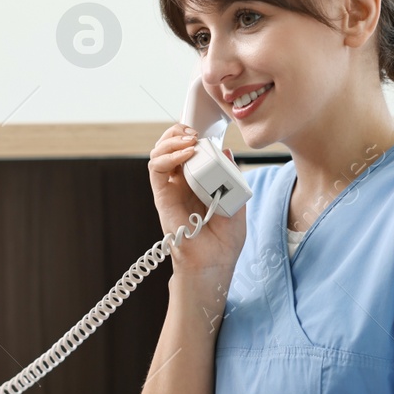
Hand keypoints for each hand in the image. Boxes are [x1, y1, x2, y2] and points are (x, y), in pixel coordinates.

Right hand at [148, 124, 246, 277]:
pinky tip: (185, 153)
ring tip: (190, 139)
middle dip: (179, 132)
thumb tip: (226, 151)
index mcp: (200, 182)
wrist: (214, 264)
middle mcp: (182, 183)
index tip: (206, 130)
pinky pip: (156, 169)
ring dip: (171, 140)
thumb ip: (232, 177)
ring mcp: (171, 190)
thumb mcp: (237, 202)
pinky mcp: (162, 197)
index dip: (192, 135)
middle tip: (194, 131)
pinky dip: (167, 156)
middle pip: (171, 147)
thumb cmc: (225, 240)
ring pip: (159, 153)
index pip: (189, 150)